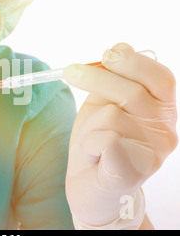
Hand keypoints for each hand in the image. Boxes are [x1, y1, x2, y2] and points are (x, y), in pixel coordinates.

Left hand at [64, 43, 176, 227]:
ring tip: (89, 138)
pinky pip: (104, 140)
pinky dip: (89, 142)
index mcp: (160, 110)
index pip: (159, 77)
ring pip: (112, 115)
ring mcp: (152, 154)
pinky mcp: (132, 172)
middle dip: (97, 78)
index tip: (106, 54)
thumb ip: (113, 80)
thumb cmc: (96, 144)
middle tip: (70, 72)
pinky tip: (92, 155)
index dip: (133, 61)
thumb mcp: (104, 105)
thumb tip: (120, 47)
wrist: (90, 188)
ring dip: (89, 122)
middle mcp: (164, 130)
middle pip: (134, 91)